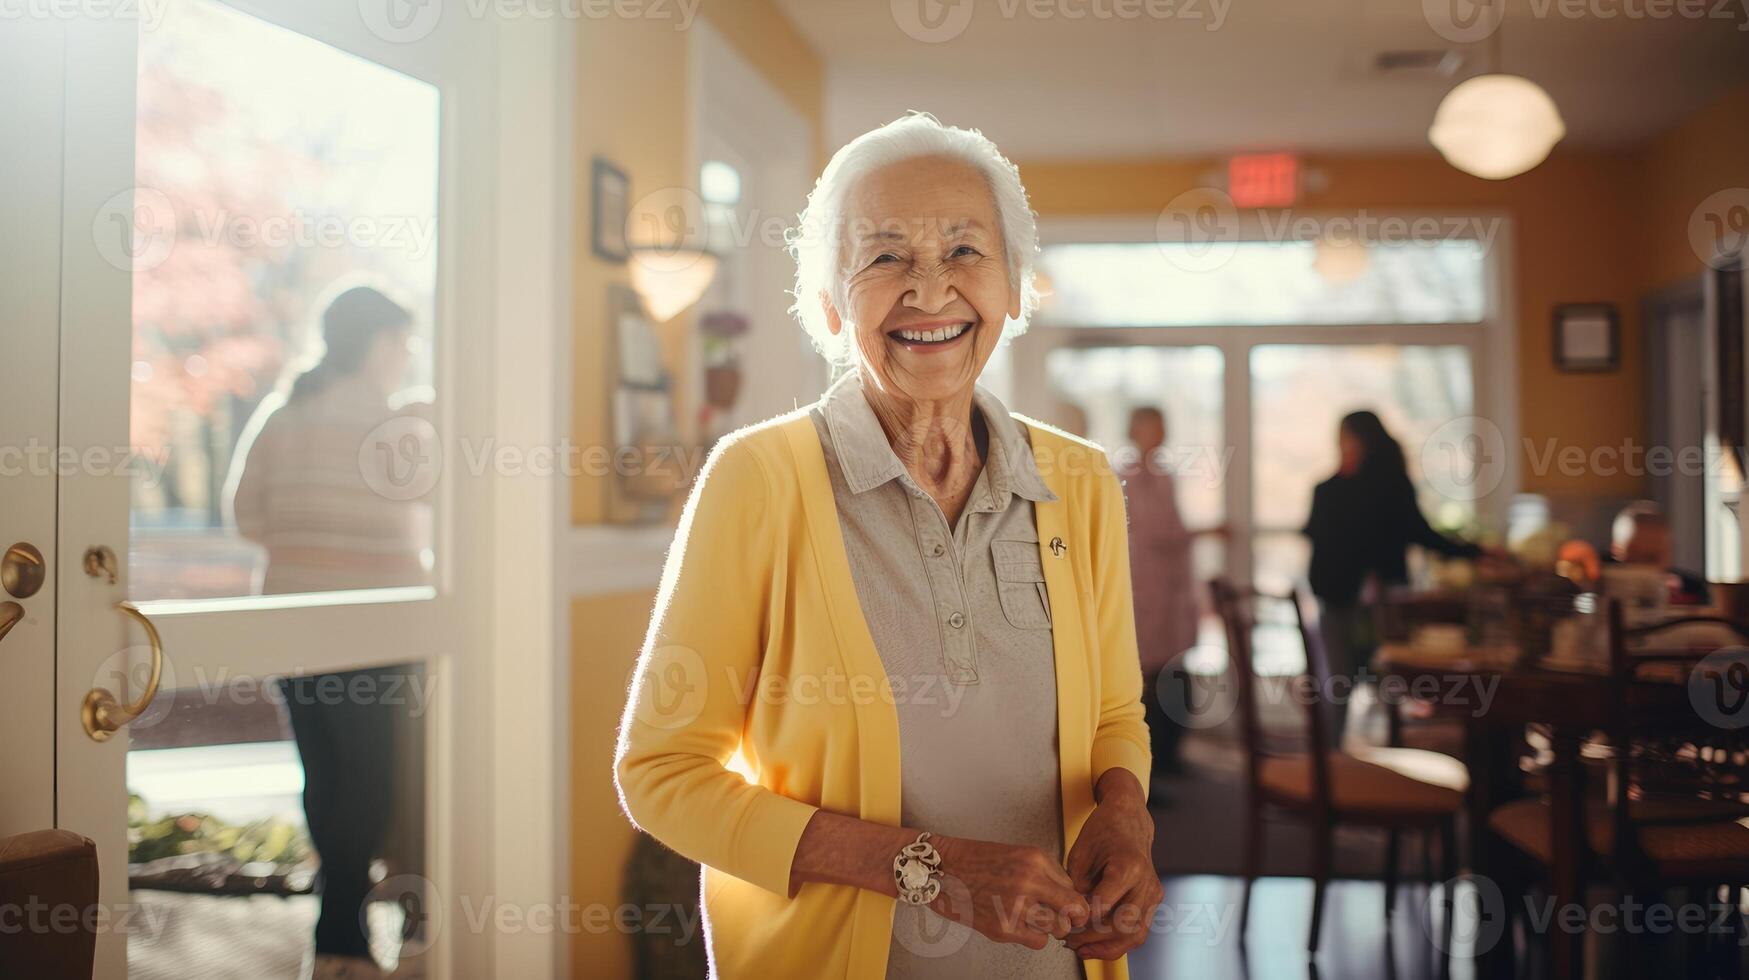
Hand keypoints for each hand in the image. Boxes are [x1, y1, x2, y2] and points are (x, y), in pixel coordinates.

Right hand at [928, 835, 1090, 949]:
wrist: (942, 870)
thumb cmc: (977, 860)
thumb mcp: (1018, 853)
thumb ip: (1046, 872)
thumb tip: (1068, 895)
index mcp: (1034, 860)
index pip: (1073, 887)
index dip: (1074, 898)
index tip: (1075, 906)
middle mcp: (1028, 882)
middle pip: (1074, 910)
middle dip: (1073, 916)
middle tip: (1065, 917)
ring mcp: (1016, 907)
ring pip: (1058, 928)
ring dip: (1052, 926)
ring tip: (1037, 918)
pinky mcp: (1003, 929)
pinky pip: (1038, 942)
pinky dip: (1034, 936)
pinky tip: (1021, 924)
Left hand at [1063, 771, 1161, 959]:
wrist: (1128, 818)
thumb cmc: (1102, 831)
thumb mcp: (1079, 854)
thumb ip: (1076, 887)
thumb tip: (1070, 918)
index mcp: (1128, 865)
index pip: (1106, 904)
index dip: (1084, 918)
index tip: (1066, 923)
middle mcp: (1146, 882)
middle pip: (1123, 925)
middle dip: (1093, 938)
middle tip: (1068, 940)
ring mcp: (1153, 893)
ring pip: (1135, 935)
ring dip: (1106, 947)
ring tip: (1080, 948)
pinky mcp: (1154, 900)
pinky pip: (1139, 930)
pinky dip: (1117, 943)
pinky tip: (1095, 945)